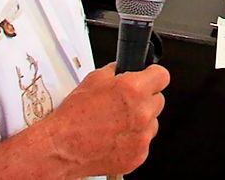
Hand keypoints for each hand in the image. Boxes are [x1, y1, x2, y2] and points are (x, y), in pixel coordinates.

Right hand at [45, 63, 168, 176]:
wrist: (61, 147)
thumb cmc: (74, 116)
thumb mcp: (95, 79)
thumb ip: (118, 71)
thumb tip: (128, 69)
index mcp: (134, 90)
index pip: (163, 76)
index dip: (153, 76)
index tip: (150, 78)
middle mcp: (142, 113)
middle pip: (158, 100)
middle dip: (144, 99)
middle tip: (125, 104)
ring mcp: (142, 137)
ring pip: (152, 122)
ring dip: (140, 121)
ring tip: (116, 123)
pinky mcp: (138, 156)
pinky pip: (143, 142)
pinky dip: (133, 140)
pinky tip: (115, 138)